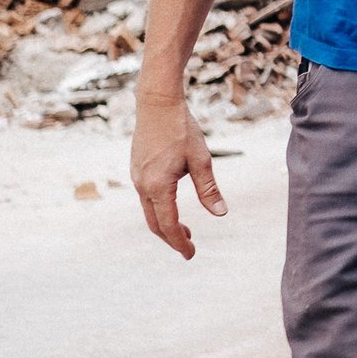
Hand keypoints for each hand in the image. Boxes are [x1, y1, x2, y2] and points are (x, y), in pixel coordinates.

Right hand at [130, 94, 225, 258]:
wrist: (157, 103)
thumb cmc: (181, 129)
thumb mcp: (201, 159)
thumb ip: (209, 189)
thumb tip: (220, 214)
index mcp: (158, 186)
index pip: (168, 225)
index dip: (180, 242)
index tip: (191, 254)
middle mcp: (142, 185)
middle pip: (154, 223)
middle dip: (171, 238)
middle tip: (189, 248)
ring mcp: (137, 177)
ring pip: (149, 211)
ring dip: (165, 223)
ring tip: (185, 230)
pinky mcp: (137, 169)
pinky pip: (146, 197)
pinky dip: (159, 209)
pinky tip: (171, 205)